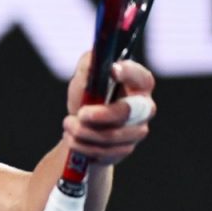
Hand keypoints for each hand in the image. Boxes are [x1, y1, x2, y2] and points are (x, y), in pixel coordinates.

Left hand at [63, 52, 156, 167]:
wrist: (80, 128)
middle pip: (128, 112)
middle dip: (101, 114)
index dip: (128, 73)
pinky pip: (103, 151)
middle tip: (80, 114)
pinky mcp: (125, 149)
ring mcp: (137, 130)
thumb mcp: (84, 78)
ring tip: (68, 124)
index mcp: (137, 83)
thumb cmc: (86, 95)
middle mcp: (144, 107)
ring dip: (83, 132)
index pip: (141, 77)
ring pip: (111, 135)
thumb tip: (93, 59)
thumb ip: (89, 65)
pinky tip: (73, 138)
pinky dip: (82, 146)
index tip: (112, 70)